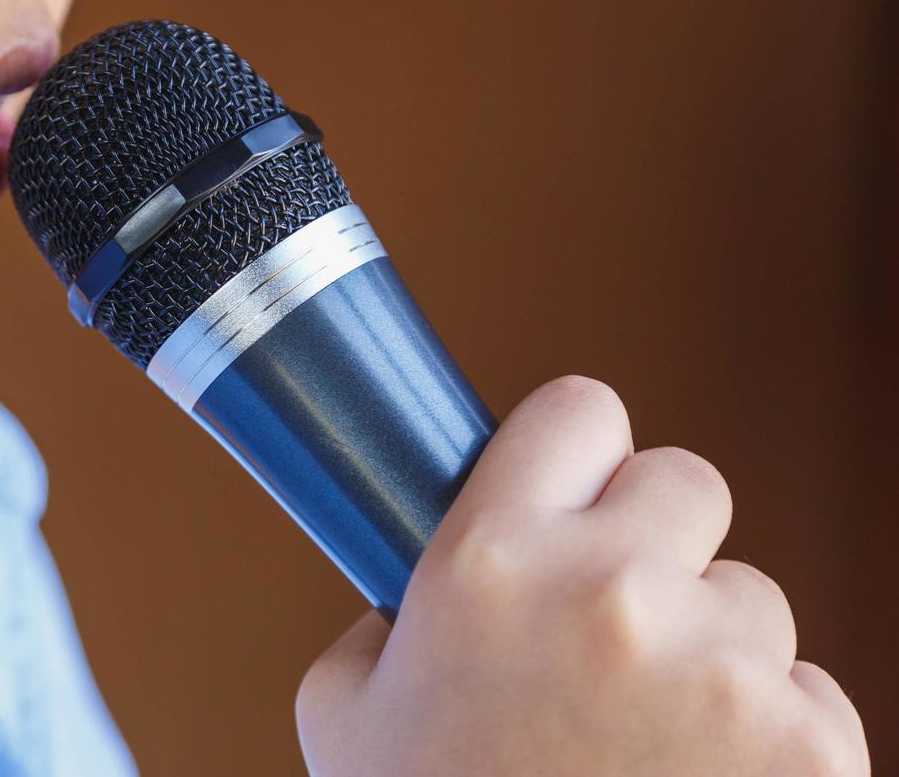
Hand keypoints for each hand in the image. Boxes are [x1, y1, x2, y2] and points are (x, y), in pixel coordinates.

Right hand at [296, 376, 867, 775]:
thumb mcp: (347, 710)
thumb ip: (382, 618)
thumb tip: (415, 584)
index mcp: (487, 562)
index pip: (580, 411)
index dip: (581, 452)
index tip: (580, 495)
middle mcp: (606, 593)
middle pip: (687, 482)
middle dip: (657, 541)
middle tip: (618, 622)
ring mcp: (718, 669)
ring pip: (752, 595)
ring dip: (712, 647)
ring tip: (648, 734)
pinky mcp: (806, 746)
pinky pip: (808, 690)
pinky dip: (770, 733)